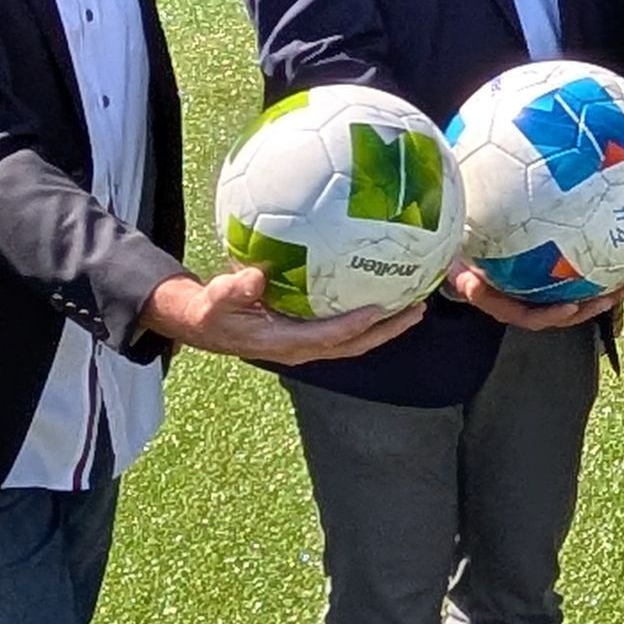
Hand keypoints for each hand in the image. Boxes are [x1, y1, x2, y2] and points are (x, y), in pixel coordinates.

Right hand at [141, 267, 423, 364]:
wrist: (205, 325)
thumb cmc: (210, 310)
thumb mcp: (213, 300)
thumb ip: (232, 290)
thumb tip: (254, 275)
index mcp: (282, 343)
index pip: (325, 338)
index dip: (352, 326)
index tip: (378, 309)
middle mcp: (302, 347)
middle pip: (353, 344)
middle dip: (387, 330)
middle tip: (418, 309)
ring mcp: (308, 342)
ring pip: (355, 339)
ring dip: (386, 325)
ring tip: (416, 303)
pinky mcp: (309, 333)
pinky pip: (345, 327)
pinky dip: (368, 316)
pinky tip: (386, 293)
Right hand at [445, 262, 621, 330]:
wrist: (459, 256)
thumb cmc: (460, 262)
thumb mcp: (459, 272)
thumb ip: (466, 283)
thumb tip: (471, 284)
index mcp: (506, 307)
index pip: (530, 318)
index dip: (551, 316)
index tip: (570, 308)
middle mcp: (524, 305)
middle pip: (561, 314)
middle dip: (589, 309)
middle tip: (612, 297)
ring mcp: (535, 296)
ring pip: (570, 303)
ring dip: (597, 298)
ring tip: (622, 287)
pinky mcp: (544, 284)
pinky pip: (569, 285)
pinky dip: (590, 280)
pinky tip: (609, 268)